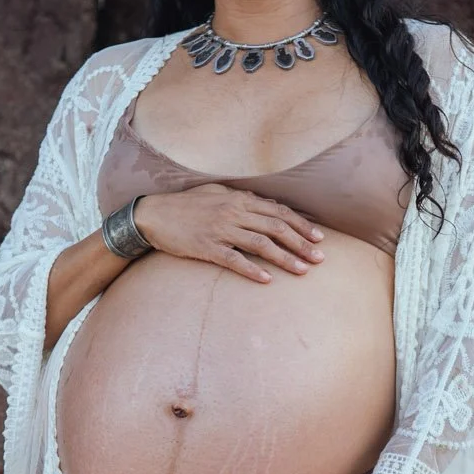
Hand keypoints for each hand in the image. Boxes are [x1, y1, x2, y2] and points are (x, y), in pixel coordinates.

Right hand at [134, 183, 323, 282]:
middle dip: (301, 244)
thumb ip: (243, 199)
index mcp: (239, 199)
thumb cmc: (186, 205)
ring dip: (285, 259)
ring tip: (302, 271)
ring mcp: (221, 230)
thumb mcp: (217, 193)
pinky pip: (234, 260)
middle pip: (276, 228)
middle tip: (320, 259)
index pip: (279, 212)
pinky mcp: (207, 248)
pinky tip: (267, 280)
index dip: (301, 226)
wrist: (154, 215)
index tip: (319, 238)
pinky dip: (252, 270)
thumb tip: (267, 204)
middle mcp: (234, 213)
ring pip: (261, 245)